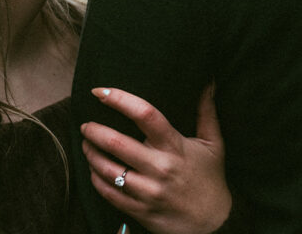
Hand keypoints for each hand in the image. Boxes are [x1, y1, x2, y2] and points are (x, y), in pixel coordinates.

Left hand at [80, 84, 230, 233]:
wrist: (215, 225)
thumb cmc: (211, 178)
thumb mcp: (213, 143)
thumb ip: (207, 111)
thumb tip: (208, 81)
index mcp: (174, 145)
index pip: (145, 114)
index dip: (119, 99)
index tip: (100, 91)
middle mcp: (160, 167)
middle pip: (117, 143)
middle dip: (95, 130)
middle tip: (86, 124)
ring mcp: (149, 191)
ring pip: (109, 170)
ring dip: (91, 154)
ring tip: (86, 144)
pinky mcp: (141, 211)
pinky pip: (110, 194)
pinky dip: (97, 180)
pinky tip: (94, 170)